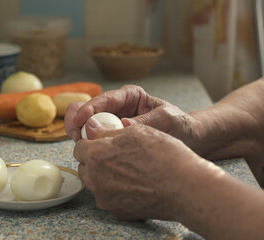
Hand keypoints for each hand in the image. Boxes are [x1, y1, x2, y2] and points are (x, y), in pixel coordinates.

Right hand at [65, 85, 201, 150]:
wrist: (187, 139)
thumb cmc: (179, 125)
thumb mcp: (167, 119)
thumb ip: (146, 120)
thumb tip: (124, 124)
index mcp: (130, 96)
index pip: (104, 99)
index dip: (89, 109)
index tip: (81, 121)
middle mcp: (117, 107)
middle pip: (87, 108)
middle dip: (78, 120)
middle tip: (76, 135)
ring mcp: (112, 121)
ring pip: (85, 123)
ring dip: (79, 132)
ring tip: (79, 144)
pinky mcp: (111, 135)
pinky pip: (93, 137)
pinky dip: (86, 142)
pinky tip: (87, 151)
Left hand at [74, 123, 218, 220]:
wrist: (186, 187)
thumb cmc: (164, 156)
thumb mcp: (136, 133)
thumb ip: (108, 131)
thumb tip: (92, 127)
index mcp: (96, 155)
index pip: (79, 148)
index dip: (91, 143)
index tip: (101, 144)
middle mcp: (96, 179)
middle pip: (85, 167)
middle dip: (95, 161)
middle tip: (115, 156)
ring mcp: (106, 198)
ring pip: (95, 184)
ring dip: (104, 176)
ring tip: (127, 170)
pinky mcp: (118, 211)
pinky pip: (109, 198)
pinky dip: (117, 191)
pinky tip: (135, 184)